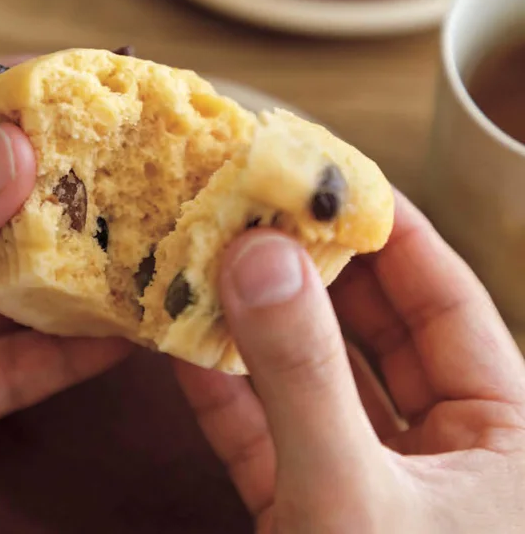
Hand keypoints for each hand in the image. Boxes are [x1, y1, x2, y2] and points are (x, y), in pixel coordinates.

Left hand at [0, 61, 130, 530]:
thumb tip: (15, 151)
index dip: (6, 93)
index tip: (77, 85)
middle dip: (63, 182)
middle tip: (133, 162)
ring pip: (21, 285)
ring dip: (79, 270)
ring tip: (143, 243)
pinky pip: (23, 369)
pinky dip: (72, 355)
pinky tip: (123, 334)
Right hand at [176, 192, 524, 532]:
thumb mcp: (353, 495)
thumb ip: (305, 376)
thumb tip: (258, 257)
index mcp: (507, 435)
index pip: (447, 300)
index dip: (389, 232)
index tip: (329, 179)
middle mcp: (443, 450)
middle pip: (372, 330)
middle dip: (308, 273)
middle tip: (255, 217)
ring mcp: (371, 480)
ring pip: (313, 379)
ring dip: (257, 331)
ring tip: (210, 268)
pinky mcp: (308, 510)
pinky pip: (268, 435)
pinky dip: (227, 395)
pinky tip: (187, 350)